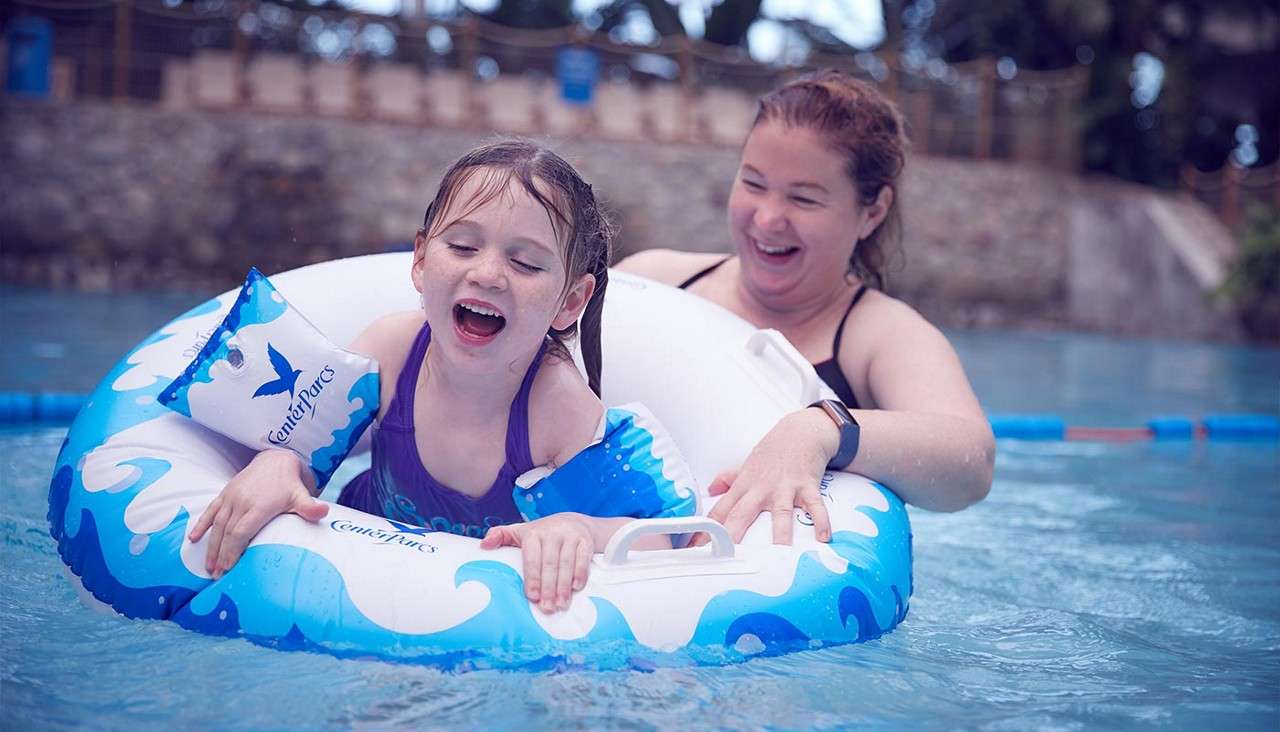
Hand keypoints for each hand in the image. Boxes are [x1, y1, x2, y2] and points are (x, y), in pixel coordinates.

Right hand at [188, 449, 327, 578]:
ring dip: (211, 546)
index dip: (233, 551)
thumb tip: (324, 512)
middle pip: (227, 533)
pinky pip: (210, 510)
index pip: (241, 532)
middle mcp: (242, 502)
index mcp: (259, 506)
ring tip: (209, 567)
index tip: (229, 568)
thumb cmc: (290, 483)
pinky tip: (193, 539)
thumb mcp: (301, 494)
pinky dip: (201, 525)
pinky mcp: (225, 493)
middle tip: (217, 576)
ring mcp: (231, 497)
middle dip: (221, 555)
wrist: (276, 459)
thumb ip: (309, 506)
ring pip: (216, 525)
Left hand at [481, 513, 594, 613]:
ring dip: (564, 586)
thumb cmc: (542, 534)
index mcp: (534, 533)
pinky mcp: (586, 540)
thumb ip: (500, 536)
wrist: (573, 521)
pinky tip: (577, 588)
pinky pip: (584, 558)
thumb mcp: (520, 532)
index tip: (532, 596)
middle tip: (547, 608)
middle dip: (549, 587)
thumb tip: (482, 545)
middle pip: (550, 563)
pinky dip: (581, 573)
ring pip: (567, 563)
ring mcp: (571, 536)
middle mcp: (553, 532)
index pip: (532, 557)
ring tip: (561, 604)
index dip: (532, 577)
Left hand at [699, 410, 833, 544]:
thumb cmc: (773, 452)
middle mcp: (761, 489)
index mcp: (744, 486)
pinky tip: (823, 537)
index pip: (720, 510)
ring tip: (778, 554)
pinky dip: (821, 520)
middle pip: (742, 514)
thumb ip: (728, 478)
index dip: (706, 529)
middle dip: (731, 534)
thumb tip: (710, 489)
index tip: (694, 548)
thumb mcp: (747, 464)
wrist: (800, 431)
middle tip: (723, 556)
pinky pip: (815, 506)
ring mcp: (785, 487)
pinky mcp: (807, 486)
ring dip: (780, 533)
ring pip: (780, 513)